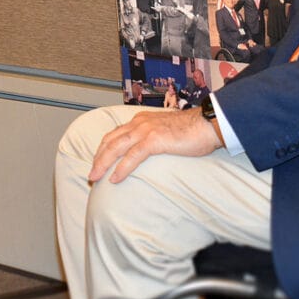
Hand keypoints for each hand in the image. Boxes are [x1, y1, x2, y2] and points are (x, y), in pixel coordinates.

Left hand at [89, 108, 221, 183]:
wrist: (208, 124)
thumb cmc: (192, 131)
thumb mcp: (166, 131)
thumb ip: (155, 138)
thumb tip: (148, 153)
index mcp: (142, 120)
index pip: (115, 134)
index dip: (104, 148)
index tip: (98, 162)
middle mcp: (140, 122)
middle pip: (110, 140)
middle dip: (98, 158)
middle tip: (91, 174)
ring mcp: (146, 130)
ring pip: (116, 147)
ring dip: (103, 163)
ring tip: (95, 178)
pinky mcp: (154, 140)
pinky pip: (132, 156)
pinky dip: (121, 169)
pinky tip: (115, 179)